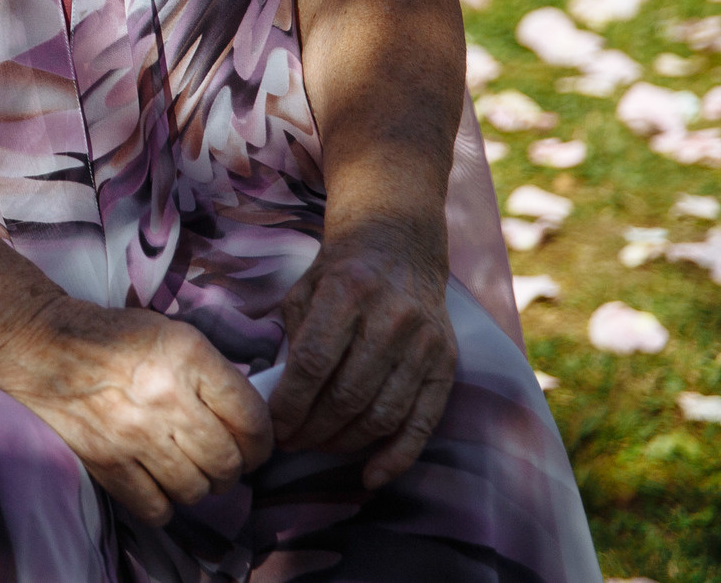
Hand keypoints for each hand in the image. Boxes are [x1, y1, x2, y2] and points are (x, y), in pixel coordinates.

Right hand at [0, 295, 271, 524]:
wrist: (38, 342)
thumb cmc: (109, 335)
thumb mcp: (170, 332)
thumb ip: (211, 371)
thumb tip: (247, 418)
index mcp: (188, 355)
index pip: (252, 420)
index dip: (262, 442)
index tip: (252, 445)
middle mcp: (166, 396)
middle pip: (227, 462)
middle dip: (231, 468)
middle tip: (218, 459)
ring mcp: (135, 433)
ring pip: (196, 490)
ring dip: (198, 487)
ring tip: (187, 470)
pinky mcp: (106, 461)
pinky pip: (156, 508)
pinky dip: (164, 505)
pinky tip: (158, 484)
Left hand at [269, 216, 455, 488]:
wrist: (399, 244)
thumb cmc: (340, 273)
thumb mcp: (304, 291)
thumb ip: (293, 340)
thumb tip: (277, 398)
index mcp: (348, 292)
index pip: (314, 363)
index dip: (290, 404)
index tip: (273, 426)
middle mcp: (392, 318)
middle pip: (347, 395)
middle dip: (312, 429)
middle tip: (289, 442)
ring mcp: (425, 343)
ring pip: (382, 415)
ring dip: (344, 442)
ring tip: (317, 447)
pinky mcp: (447, 363)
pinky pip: (423, 422)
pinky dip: (397, 456)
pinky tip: (371, 475)